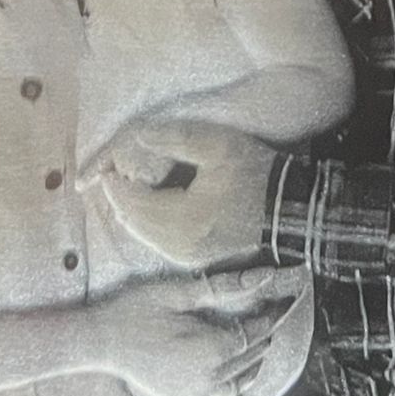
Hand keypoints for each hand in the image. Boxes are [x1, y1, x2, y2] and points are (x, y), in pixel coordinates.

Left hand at [96, 118, 277, 267]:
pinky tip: (146, 207)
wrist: (287, 210)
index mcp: (183, 219)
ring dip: (130, 211)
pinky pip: (156, 242)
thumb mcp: (218, 146)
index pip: (133, 202)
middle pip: (133, 222)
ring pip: (142, 235)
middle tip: (110, 175)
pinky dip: (145, 224)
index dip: (114, 184)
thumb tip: (138, 137)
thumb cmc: (255, 175)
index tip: (107, 166)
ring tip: (125, 187)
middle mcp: (179, 245)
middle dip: (118, 198)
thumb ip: (175, 139)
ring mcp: (186, 256)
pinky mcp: (193, 258)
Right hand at [97, 269, 298, 395]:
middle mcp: (210, 378)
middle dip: (264, 337)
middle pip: (252, 358)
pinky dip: (234, 393)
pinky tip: (234, 377)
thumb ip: (225, 287)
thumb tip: (266, 277)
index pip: (255, 333)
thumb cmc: (136, 310)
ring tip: (255, 345)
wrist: (102, 340)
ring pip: (242, 384)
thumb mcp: (179, 293)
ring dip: (253, 365)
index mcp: (212, 349)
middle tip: (272, 318)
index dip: (270, 317)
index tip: (281, 304)